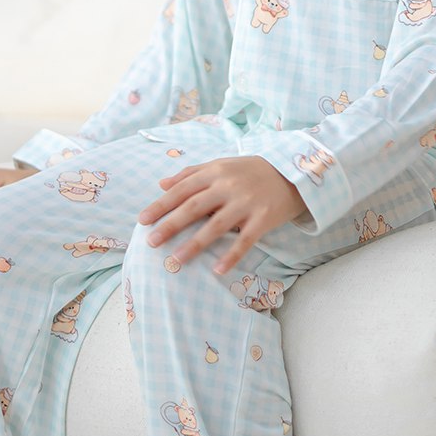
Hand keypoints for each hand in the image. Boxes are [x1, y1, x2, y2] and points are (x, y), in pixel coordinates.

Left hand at [137, 156, 305, 276]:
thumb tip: (162, 184)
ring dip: (195, 244)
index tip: (142, 220)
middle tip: (151, 242)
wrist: (293, 173)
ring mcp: (247, 203)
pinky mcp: (263, 219)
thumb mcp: (221, 165)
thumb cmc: (251, 171)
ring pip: (216, 226)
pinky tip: (217, 270)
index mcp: (215, 172)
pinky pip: (245, 240)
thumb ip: (191, 174)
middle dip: (171, 224)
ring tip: (176, 259)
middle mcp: (228, 186)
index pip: (182, 189)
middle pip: (194, 207)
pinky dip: (231, 255)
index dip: (161, 205)